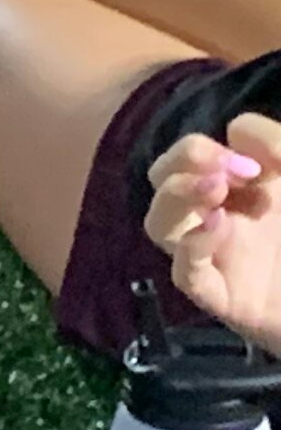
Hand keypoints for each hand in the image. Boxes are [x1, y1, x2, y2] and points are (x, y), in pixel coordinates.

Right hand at [147, 112, 280, 351]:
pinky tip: (219, 226)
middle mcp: (215, 218)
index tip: (251, 162)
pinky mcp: (221, 298)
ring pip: (159, 224)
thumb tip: (234, 132)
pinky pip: (185, 274)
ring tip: (216, 188)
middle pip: (162, 178)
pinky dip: (193, 248)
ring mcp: (215, 259)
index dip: (205, 148)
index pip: (188, 155)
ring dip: (177, 197)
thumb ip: (273, 143)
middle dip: (183, 160)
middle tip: (227, 170)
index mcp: (235, 189)